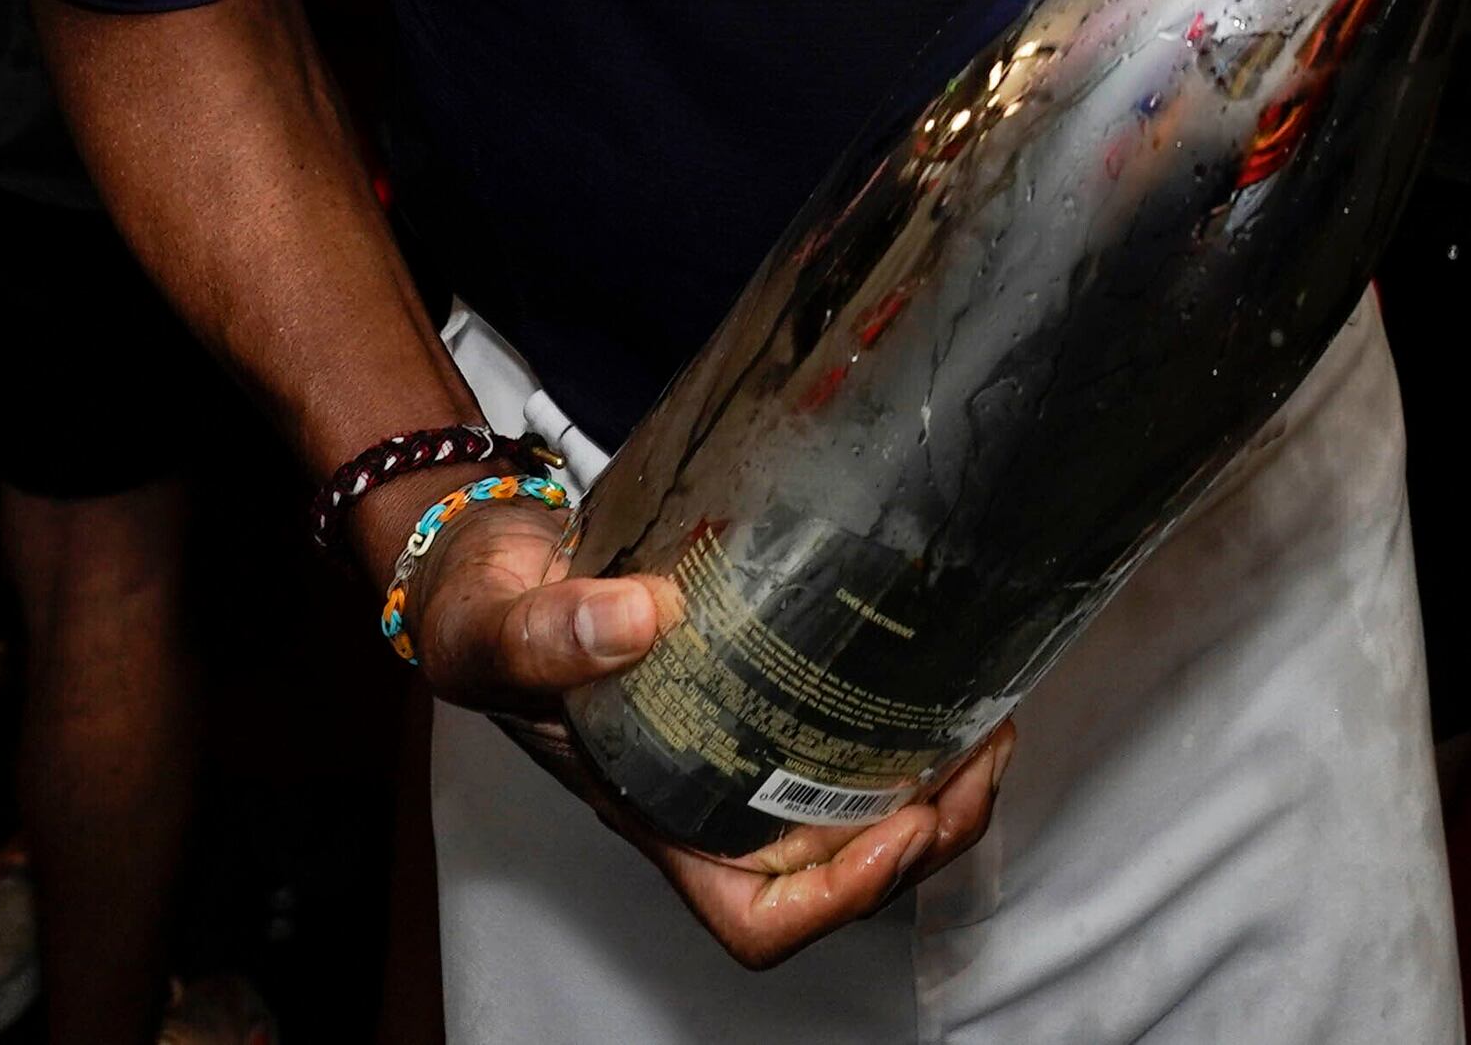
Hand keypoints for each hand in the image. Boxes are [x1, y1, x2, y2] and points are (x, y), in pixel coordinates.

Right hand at [398, 497, 1006, 966]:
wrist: (492, 553)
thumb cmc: (482, 612)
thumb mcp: (491, 627)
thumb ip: (545, 635)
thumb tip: (639, 621)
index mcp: (654, 812)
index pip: (754, 917)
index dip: (840, 898)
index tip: (900, 825)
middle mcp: (708, 796)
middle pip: (837, 873)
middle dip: (926, 832)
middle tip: (980, 756)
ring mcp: (742, 745)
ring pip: (860, 810)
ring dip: (937, 784)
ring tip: (988, 720)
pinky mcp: (763, 684)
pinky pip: (853, 736)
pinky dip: (910, 720)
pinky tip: (941, 667)